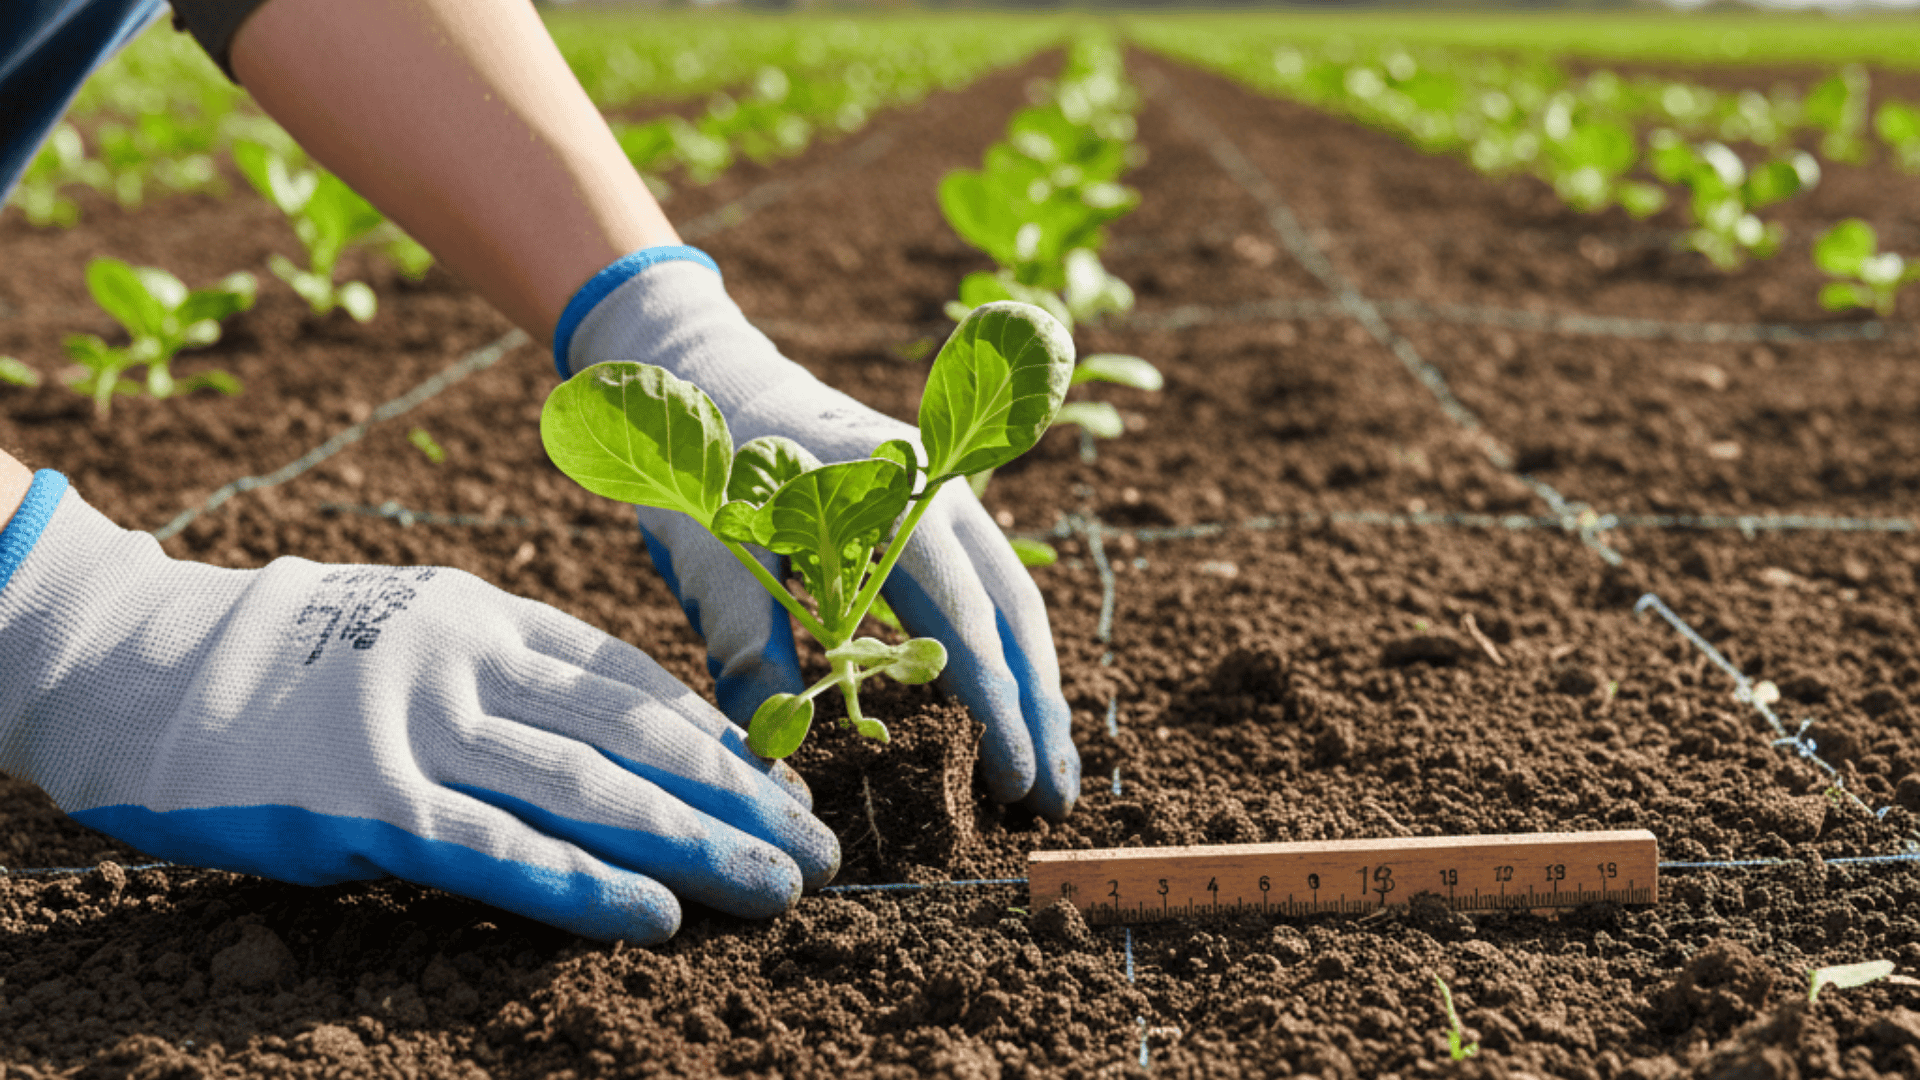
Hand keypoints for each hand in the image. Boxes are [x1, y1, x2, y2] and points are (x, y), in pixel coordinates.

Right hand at [0, 473, 837, 942]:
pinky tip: (659, 917)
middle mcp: (471, 661)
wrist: (137, 664)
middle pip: (637, 737)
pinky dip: (587, 888)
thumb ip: (504, 671)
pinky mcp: (369, 804)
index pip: (633, 683)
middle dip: (740, 798)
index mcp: (487, 612)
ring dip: (697, 845)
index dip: (717, 739)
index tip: (780, 785)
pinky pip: (501, 852)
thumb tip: (614, 737)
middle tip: (818, 847)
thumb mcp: (410, 625)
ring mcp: (422, 729)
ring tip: (776, 885)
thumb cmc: (284, 654)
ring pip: (591, 792)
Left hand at [560, 253, 1079, 819]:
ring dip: (1035, 687)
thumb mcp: (711, 558)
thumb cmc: (702, 471)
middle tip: (1054, 801)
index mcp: (895, 494)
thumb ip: (749, 647)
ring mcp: (948, 494)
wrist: (704, 379)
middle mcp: (941, 489)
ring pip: (1013, 600)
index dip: (996, 704)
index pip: (965, 616)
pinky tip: (1012, 708)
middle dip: (1039, 710)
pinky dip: (1005, 653)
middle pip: (1014, 611)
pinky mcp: (936, 511)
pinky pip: (988, 588)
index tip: (1015, 776)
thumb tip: (779, 756)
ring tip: (1050, 770)